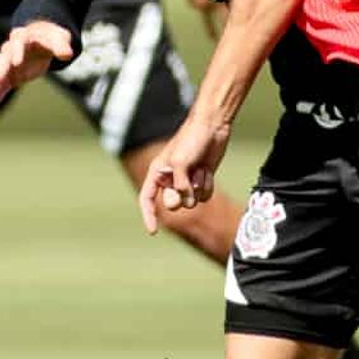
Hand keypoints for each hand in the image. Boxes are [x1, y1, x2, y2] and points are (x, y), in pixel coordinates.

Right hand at [0, 21, 73, 104]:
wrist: (44, 40)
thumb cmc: (51, 37)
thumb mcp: (60, 38)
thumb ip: (62, 46)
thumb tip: (67, 55)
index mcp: (24, 36)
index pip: (18, 42)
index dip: (16, 52)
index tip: (17, 63)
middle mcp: (13, 48)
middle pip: (5, 57)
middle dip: (0, 68)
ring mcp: (10, 61)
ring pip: (1, 70)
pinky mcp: (12, 73)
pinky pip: (4, 82)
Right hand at [137, 116, 231, 234]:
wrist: (212, 127)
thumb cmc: (191, 140)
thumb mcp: (179, 163)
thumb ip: (179, 186)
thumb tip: (187, 202)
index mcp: (158, 172)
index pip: (147, 198)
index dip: (148, 215)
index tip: (153, 231)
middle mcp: (171, 179)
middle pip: (172, 203)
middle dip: (181, 196)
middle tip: (187, 182)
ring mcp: (187, 181)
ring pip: (191, 201)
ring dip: (197, 188)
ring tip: (199, 169)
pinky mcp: (202, 180)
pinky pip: (204, 196)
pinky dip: (207, 185)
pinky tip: (207, 170)